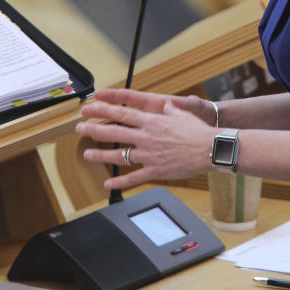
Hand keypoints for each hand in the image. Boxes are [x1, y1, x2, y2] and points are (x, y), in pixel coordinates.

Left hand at [76, 92, 218, 190]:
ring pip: (119, 155)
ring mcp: (149, 154)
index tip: (90, 108)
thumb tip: (165, 105)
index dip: (103, 111)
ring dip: (100, 154)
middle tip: (79, 129)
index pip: (121, 113)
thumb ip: (170, 109)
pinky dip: (119, 182)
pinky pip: (133, 177)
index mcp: (152, 120)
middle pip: (114, 132)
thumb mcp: (182, 113)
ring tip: (86, 154)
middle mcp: (146, 136)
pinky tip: (108, 183)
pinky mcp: (155, 170)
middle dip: (94, 130)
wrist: (210, 148)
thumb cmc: (198, 131)